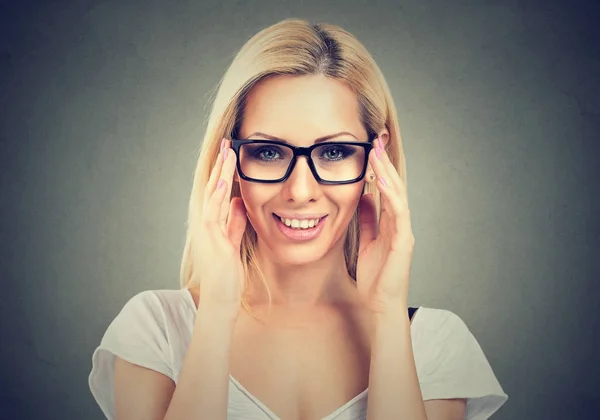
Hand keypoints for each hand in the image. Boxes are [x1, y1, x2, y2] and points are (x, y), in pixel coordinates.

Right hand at [193, 139, 247, 314]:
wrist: (220, 298)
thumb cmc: (227, 274)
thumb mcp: (233, 242)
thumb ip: (234, 223)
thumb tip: (238, 203)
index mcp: (213, 224)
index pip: (218, 192)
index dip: (224, 172)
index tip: (231, 154)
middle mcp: (206, 223)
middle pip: (213, 187)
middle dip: (220, 165)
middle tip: (227, 143)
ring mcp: (206, 230)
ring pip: (211, 194)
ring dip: (219, 172)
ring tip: (227, 151)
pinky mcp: (209, 238)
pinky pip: (213, 211)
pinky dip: (217, 194)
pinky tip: (223, 179)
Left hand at [356, 137, 414, 313]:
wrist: (381, 305)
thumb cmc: (376, 278)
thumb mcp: (367, 243)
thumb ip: (368, 222)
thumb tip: (364, 200)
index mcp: (391, 224)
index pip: (386, 190)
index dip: (379, 170)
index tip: (370, 149)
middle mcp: (400, 225)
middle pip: (394, 187)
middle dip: (384, 164)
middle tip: (376, 141)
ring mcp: (404, 232)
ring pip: (398, 196)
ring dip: (388, 174)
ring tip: (378, 154)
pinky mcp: (404, 243)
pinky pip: (399, 215)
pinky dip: (392, 197)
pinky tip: (384, 182)